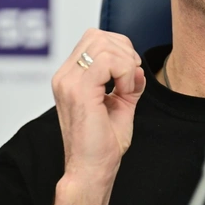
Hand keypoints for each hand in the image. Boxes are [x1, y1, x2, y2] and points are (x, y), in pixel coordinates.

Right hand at [51, 28, 146, 182]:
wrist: (92, 168)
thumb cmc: (102, 143)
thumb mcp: (121, 104)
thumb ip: (129, 82)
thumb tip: (139, 67)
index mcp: (71, 76)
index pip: (94, 38)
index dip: (120, 48)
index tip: (130, 74)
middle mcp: (65, 76)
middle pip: (98, 36)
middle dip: (125, 52)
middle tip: (131, 79)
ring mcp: (68, 81)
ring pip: (103, 44)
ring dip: (125, 63)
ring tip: (126, 88)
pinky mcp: (78, 90)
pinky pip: (107, 61)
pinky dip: (124, 72)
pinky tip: (123, 91)